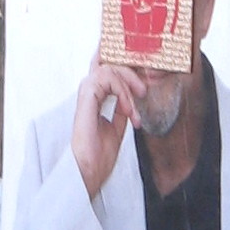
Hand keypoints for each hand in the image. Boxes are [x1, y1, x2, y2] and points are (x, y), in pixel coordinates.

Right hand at [71, 55, 145, 198]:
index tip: (136, 67)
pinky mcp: (86, 99)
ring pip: (108, 69)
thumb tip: (129, 101)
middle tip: (143, 91)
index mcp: (94, 99)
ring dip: (127, 86)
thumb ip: (121, 111)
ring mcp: (86, 95)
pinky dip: (122, 92)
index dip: (116, 60)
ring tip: (133, 109)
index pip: (102, 69)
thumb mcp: (117, 127)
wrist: (90, 169)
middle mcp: (88, 94)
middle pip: (107, 64)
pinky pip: (105, 79)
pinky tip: (128, 110)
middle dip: (130, 73)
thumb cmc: (99, 154)